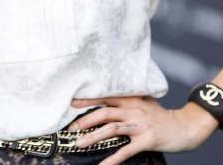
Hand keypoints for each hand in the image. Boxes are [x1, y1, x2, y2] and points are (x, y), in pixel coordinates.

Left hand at [65, 95, 218, 164]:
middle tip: (71, 128)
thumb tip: (105, 103)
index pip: (105, 97)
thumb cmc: (160, 116)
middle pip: (105, 113)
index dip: (88, 100)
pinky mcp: (148, 140)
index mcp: (131, 99)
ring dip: (94, 137)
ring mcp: (141, 125)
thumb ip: (127, 101)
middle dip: (86, 120)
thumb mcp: (143, 102)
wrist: (184, 127)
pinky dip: (113, 159)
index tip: (71, 103)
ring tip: (80, 143)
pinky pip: (126, 151)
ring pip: (112, 129)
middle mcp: (134, 110)